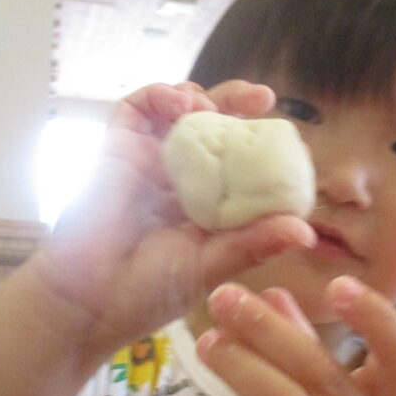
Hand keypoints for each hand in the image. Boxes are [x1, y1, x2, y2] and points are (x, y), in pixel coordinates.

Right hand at [30, 81, 314, 352]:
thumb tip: (305, 231)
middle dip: (235, 102)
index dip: (259, 142)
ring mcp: (146, 160)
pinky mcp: (116, 148)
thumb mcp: (212, 266)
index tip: (286, 133)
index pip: (237, 159)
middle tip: (261, 98)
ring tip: (213, 106)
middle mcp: (178, 177)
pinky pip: (135, 108)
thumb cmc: (149, 291)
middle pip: (210, 125)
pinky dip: (160, 95)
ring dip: (199, 96)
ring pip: (175, 109)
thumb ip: (254, 244)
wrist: (89, 301)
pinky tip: (181, 104)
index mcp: (204, 202)